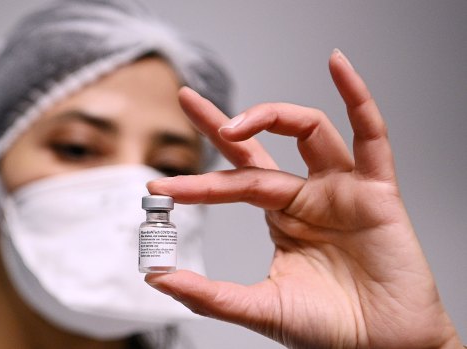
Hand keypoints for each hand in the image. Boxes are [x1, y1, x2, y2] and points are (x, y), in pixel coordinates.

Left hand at [146, 49, 461, 348]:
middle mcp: (309, 196)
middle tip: (188, 101)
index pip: (235, 179)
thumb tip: (157, 278)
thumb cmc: (331, 328)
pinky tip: (338, 68)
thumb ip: (209, 294)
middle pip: (262, 145)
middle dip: (224, 124)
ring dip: (272, 116)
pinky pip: (372, 136)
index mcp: (282, 217)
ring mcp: (342, 190)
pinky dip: (358, 99)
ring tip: (232, 126)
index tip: (158, 184)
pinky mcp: (377, 193)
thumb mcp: (260, 308)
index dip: (198, 178)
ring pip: (309, 131)